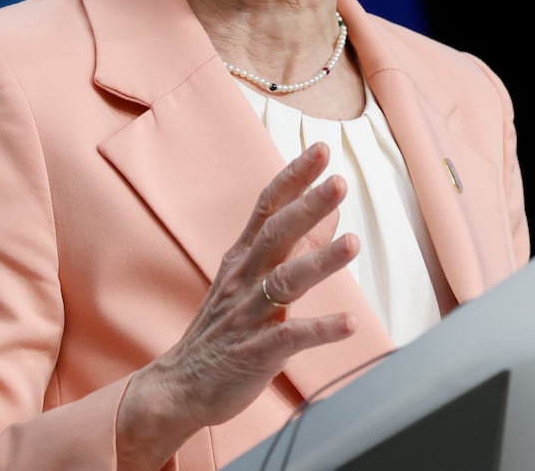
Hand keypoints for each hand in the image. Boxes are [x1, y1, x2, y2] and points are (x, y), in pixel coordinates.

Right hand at [115, 142, 358, 467]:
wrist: (181, 384)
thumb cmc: (224, 329)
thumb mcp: (253, 279)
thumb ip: (294, 246)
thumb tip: (331, 212)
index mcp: (242, 258)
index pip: (267, 207)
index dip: (293, 177)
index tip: (319, 150)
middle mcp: (243, 279)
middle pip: (276, 235)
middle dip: (307, 207)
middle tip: (338, 181)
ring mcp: (248, 315)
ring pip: (284, 282)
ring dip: (320, 261)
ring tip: (353, 243)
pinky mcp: (255, 352)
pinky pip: (290, 338)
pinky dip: (320, 330)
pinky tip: (350, 323)